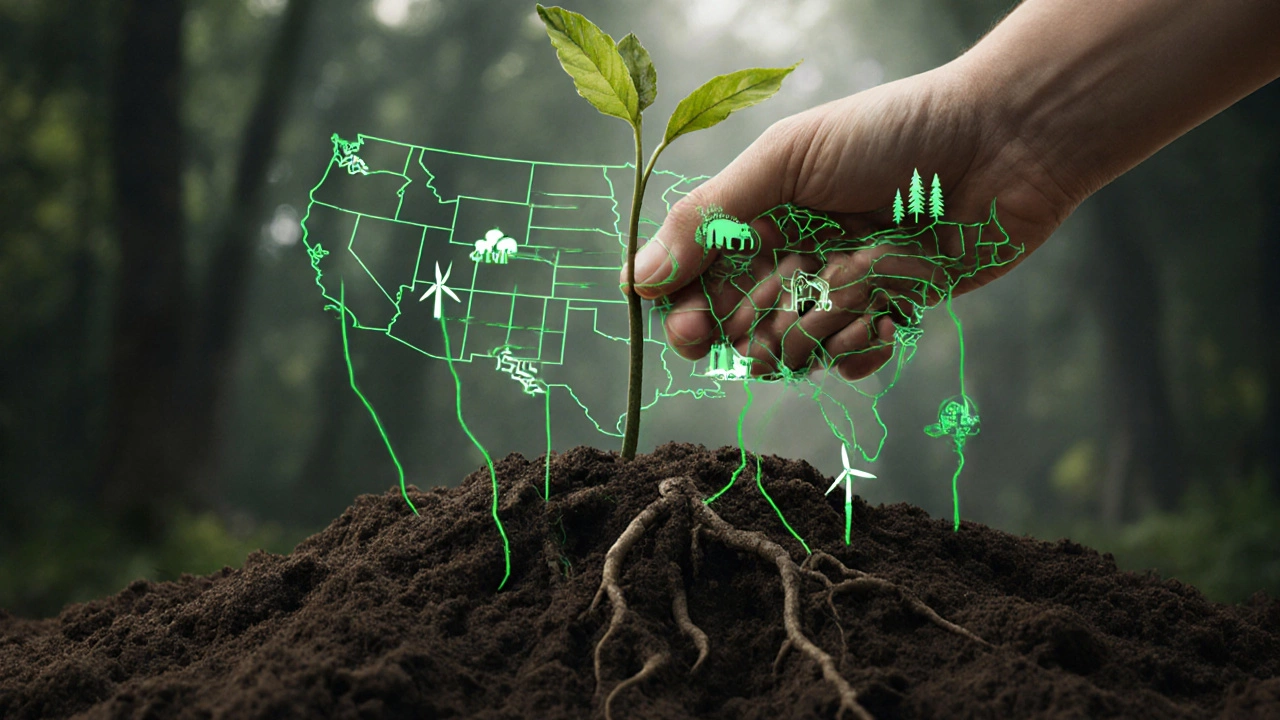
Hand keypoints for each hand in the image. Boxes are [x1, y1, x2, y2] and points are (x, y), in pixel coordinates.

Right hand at [622, 63, 1080, 379]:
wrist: (1002, 144)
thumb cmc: (890, 135)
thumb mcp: (785, 161)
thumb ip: (709, 219)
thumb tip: (636, 279)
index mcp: (756, 215)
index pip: (696, 281)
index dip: (687, 313)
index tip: (689, 336)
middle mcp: (788, 257)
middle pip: (737, 328)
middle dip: (755, 327)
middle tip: (778, 308)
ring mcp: (836, 290)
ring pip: (790, 353)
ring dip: (815, 331)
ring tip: (854, 290)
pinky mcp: (885, 315)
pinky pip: (847, 362)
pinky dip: (860, 347)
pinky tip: (885, 316)